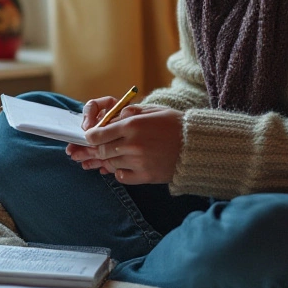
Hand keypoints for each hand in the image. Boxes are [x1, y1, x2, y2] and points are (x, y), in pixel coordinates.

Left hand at [66, 103, 182, 184]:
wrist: (196, 145)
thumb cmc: (173, 124)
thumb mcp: (151, 110)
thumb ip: (128, 113)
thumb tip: (108, 119)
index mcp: (132, 125)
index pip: (97, 134)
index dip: (91, 136)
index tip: (92, 137)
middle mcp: (132, 144)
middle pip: (101, 150)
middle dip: (100, 148)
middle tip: (105, 146)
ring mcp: (138, 162)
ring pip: (110, 163)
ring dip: (111, 159)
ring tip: (121, 154)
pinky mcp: (145, 176)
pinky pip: (121, 177)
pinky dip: (120, 172)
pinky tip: (127, 165)